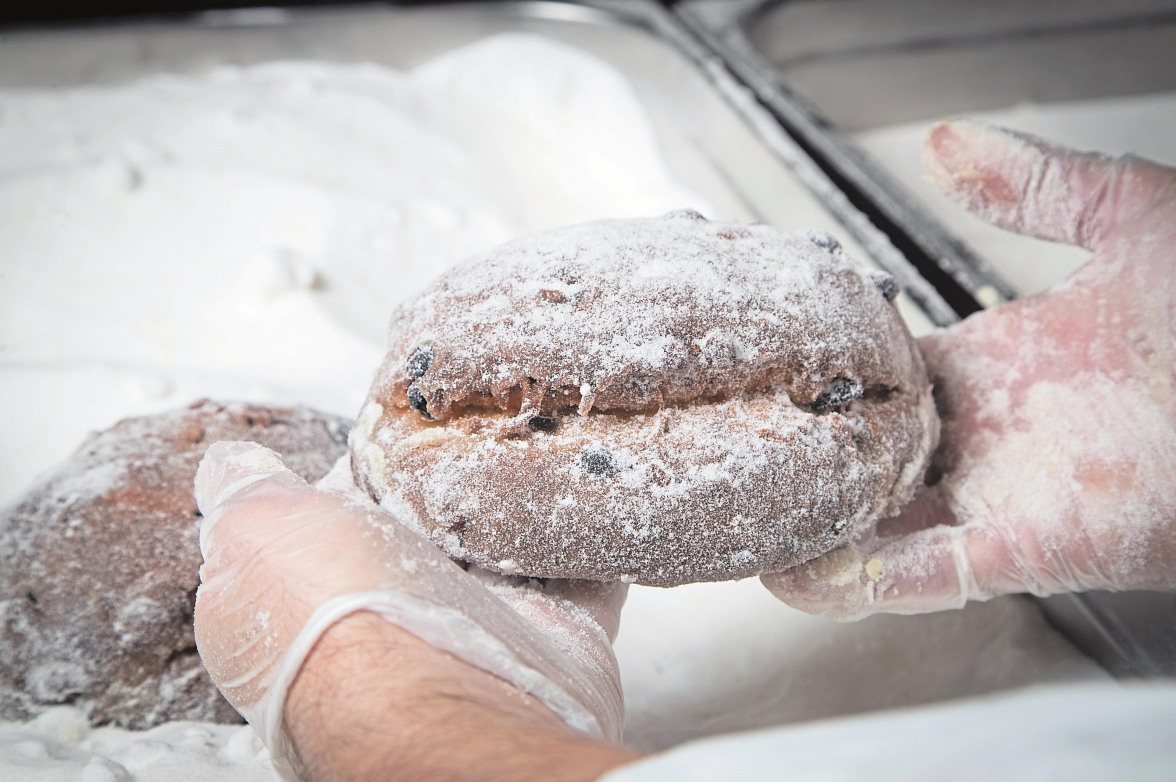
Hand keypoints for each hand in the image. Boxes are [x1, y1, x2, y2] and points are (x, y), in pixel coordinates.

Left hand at [193, 441, 638, 780]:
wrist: (443, 700)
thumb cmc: (337, 618)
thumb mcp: (253, 531)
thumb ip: (245, 491)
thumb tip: (231, 466)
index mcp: (319, 582)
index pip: (343, 499)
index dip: (369, 450)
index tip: (401, 402)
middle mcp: (398, 605)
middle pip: (434, 513)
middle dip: (457, 460)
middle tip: (483, 396)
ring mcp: (479, 619)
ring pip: (509, 534)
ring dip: (526, 486)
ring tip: (544, 419)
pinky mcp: (555, 630)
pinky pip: (583, 565)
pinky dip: (591, 528)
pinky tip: (599, 477)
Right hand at [763, 120, 1175, 619]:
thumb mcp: (1131, 217)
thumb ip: (1032, 183)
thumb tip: (948, 145)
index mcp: (1002, 364)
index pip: (888, 376)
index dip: (826, 376)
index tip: (768, 370)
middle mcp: (993, 435)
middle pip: (871, 456)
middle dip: (807, 459)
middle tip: (733, 454)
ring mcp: (1005, 494)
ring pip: (883, 526)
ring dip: (815, 531)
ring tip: (742, 528)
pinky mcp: (1028, 547)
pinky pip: (926, 575)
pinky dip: (859, 582)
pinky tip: (800, 574)